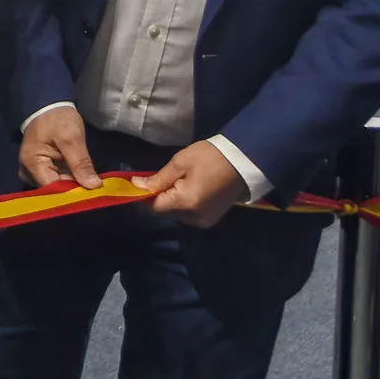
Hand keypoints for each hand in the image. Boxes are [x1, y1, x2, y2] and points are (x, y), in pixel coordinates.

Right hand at [19, 106, 100, 188]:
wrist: (48, 107)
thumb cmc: (56, 119)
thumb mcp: (71, 138)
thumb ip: (81, 163)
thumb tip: (94, 186)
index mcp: (32, 165)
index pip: (53, 189)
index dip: (73, 193)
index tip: (92, 195)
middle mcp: (28, 173)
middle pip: (53, 191)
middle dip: (74, 190)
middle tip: (95, 191)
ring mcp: (33, 173)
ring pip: (56, 187)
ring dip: (73, 186)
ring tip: (91, 186)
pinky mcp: (40, 170)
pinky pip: (56, 180)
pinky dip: (70, 180)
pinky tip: (82, 180)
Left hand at [135, 140, 249, 227]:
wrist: (244, 161)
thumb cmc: (210, 157)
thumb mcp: (180, 163)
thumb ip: (157, 178)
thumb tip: (137, 186)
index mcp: (185, 204)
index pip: (153, 208)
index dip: (141, 197)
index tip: (135, 184)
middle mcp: (194, 218)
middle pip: (163, 212)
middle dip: (155, 198)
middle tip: (153, 179)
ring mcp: (204, 221)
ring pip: (175, 214)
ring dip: (168, 201)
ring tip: (171, 182)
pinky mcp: (211, 218)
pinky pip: (188, 214)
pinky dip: (181, 204)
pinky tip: (183, 189)